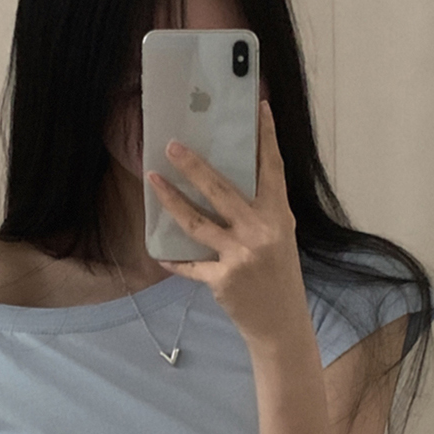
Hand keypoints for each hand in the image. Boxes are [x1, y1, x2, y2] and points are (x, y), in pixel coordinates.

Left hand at [147, 99, 308, 347]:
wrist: (282, 324)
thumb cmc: (279, 275)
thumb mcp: (280, 237)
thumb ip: (261, 211)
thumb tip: (230, 180)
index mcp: (278, 216)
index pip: (272, 169)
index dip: (266, 138)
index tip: (259, 109)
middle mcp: (261, 231)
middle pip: (221, 190)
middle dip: (194, 165)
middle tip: (172, 145)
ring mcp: (240, 255)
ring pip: (196, 222)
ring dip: (170, 199)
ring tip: (152, 179)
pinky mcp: (222, 279)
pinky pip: (190, 264)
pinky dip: (174, 260)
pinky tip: (158, 252)